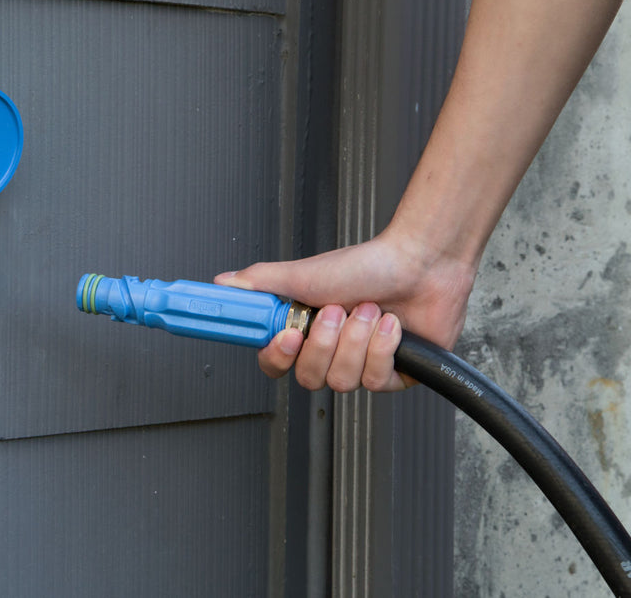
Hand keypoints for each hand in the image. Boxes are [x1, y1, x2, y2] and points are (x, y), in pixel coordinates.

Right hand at [214, 227, 475, 391]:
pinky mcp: (391, 375)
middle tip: (336, 310)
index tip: (288, 336)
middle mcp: (330, 350)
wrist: (420, 263)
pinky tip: (391, 325)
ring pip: (343, 380)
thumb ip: (260, 282)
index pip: (274, 361)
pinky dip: (384, 346)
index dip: (278, 355)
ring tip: (370, 310)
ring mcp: (360, 364)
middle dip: (326, 342)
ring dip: (358, 339)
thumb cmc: (368, 264)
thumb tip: (224, 283)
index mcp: (305, 329)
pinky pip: (375, 380)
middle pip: (308, 378)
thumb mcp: (304, 273)